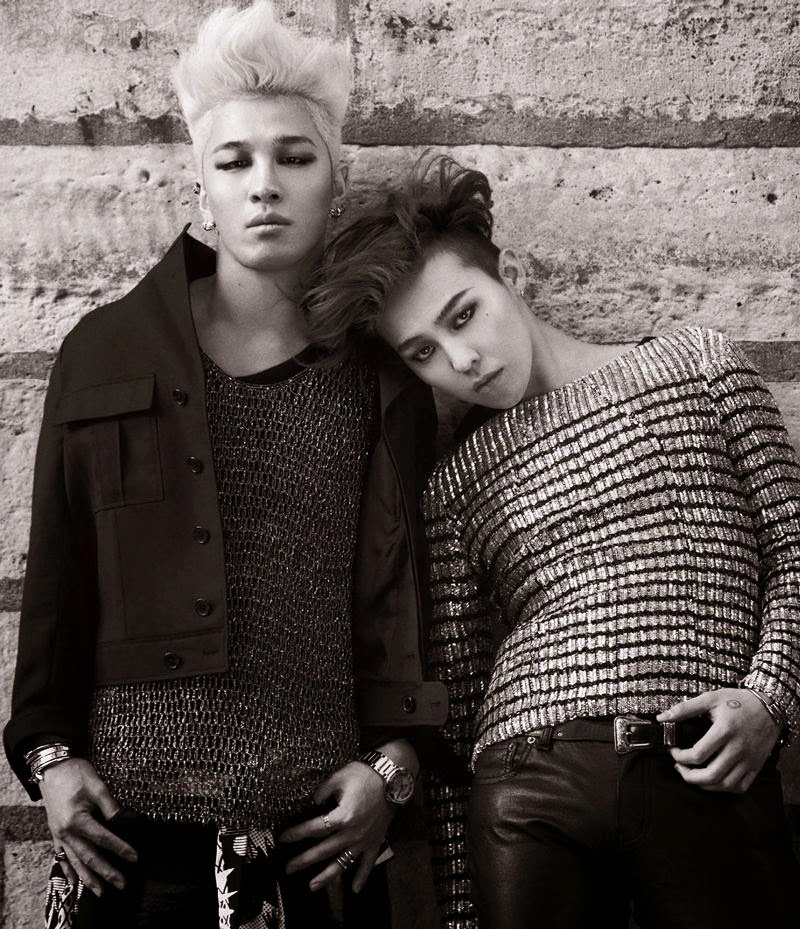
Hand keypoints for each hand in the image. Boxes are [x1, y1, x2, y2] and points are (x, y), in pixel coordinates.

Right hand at [39, 758, 136, 895]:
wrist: (53, 768)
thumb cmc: (76, 774)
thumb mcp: (97, 786)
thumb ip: (111, 807)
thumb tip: (125, 823)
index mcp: (77, 820)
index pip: (103, 839)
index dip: (120, 848)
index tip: (135, 857)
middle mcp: (65, 832)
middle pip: (88, 857)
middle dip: (105, 872)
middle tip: (121, 884)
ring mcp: (58, 835)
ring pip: (74, 862)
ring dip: (88, 878)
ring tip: (100, 892)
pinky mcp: (55, 833)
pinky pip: (62, 857)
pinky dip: (69, 870)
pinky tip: (74, 882)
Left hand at [279, 761, 393, 892]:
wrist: (392, 777)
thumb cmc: (364, 774)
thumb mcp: (338, 777)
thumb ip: (322, 791)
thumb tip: (312, 802)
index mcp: (342, 816)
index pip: (314, 828)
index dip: (297, 833)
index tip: (282, 838)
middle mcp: (352, 833)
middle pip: (324, 850)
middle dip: (304, 860)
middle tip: (288, 868)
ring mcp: (364, 840)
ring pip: (343, 863)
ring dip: (327, 876)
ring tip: (312, 886)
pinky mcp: (375, 841)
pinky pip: (368, 863)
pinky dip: (362, 877)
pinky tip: (354, 890)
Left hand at [657, 688, 781, 793]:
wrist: (769, 707)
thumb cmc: (738, 701)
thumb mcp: (710, 699)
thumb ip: (685, 709)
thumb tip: (662, 717)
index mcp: (724, 731)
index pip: (698, 754)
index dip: (680, 756)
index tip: (673, 751)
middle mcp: (738, 749)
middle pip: (710, 775)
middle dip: (689, 776)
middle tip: (680, 767)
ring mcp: (749, 760)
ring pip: (724, 785)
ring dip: (704, 784)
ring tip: (693, 775)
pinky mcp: (756, 767)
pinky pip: (740, 787)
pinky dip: (724, 788)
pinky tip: (713, 780)